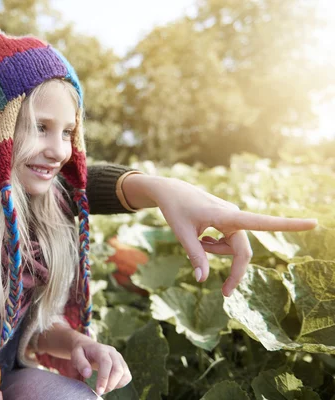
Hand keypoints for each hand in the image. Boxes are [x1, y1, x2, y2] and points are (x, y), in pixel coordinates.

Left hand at [70, 336, 130, 395]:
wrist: (87, 347)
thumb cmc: (81, 353)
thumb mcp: (75, 355)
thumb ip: (80, 363)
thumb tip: (88, 374)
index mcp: (100, 349)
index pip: (106, 363)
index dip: (104, 378)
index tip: (99, 391)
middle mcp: (112, 352)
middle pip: (118, 370)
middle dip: (110, 384)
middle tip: (99, 392)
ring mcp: (119, 358)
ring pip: (124, 374)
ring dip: (115, 385)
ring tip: (103, 388)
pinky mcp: (123, 364)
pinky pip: (127, 376)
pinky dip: (120, 384)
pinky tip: (110, 384)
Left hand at [123, 174, 317, 295]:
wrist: (172, 191)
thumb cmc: (176, 209)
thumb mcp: (182, 234)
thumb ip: (195, 256)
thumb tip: (203, 280)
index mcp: (227, 215)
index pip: (262, 222)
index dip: (288, 225)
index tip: (313, 224)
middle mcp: (234, 216)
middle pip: (242, 252)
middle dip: (233, 271)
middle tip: (225, 294)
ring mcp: (232, 219)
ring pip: (232, 248)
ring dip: (216, 252)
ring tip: (198, 239)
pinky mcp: (228, 221)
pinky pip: (227, 242)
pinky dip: (215, 246)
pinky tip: (203, 236)